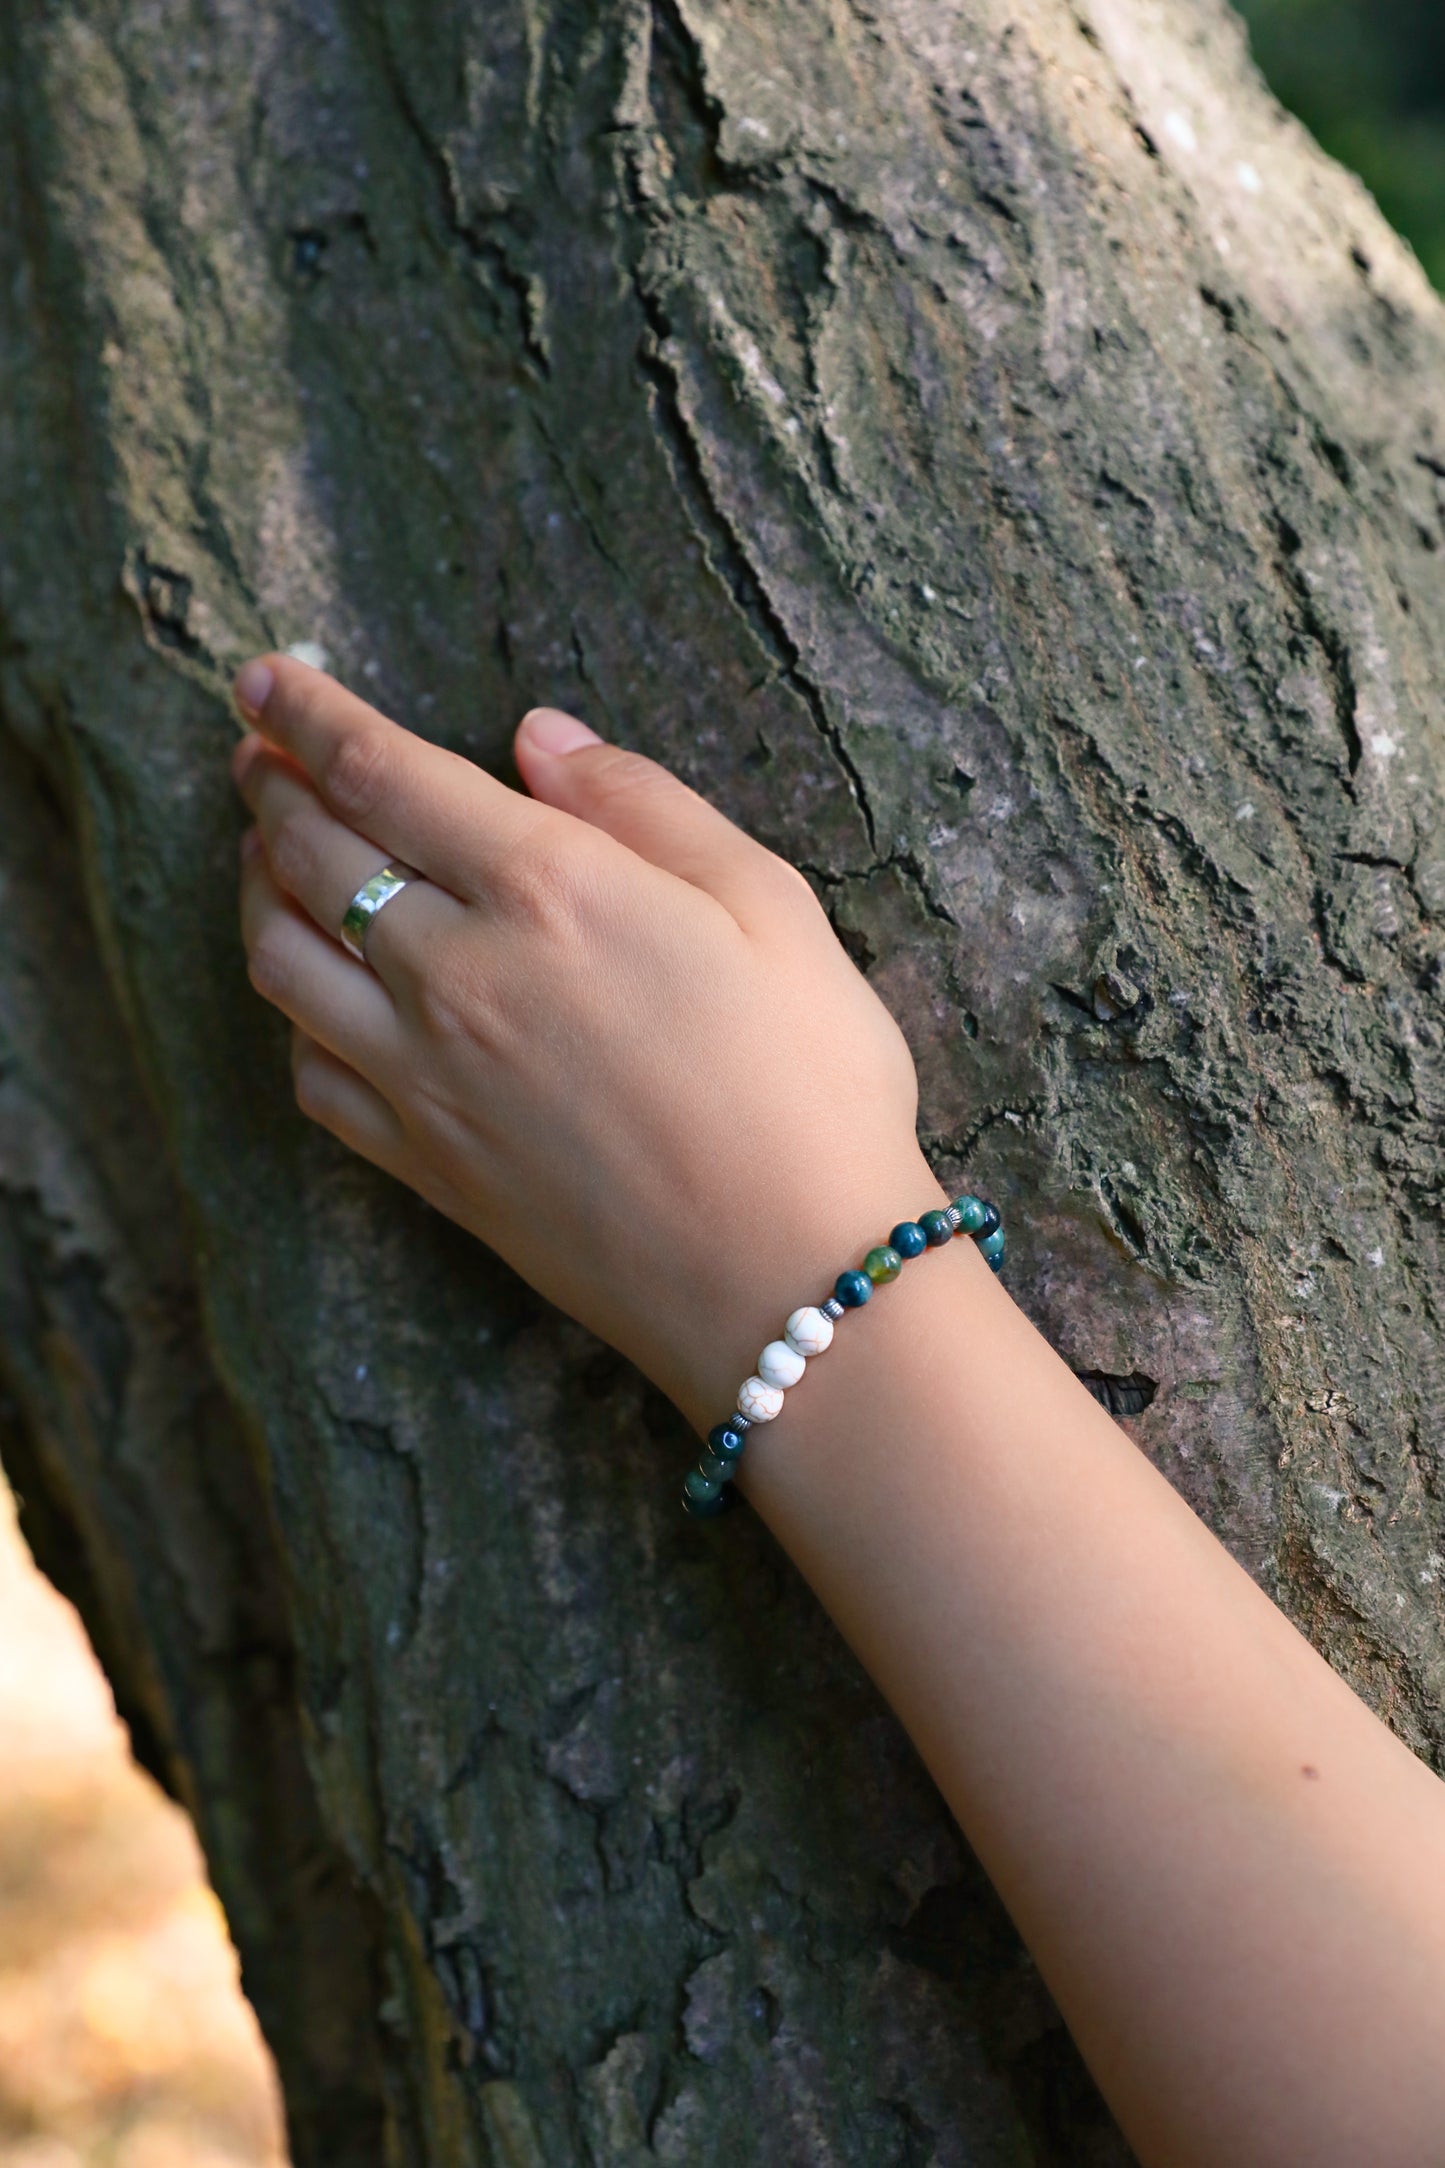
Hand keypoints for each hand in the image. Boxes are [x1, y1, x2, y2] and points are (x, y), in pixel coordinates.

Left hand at [230, 656, 943, 1432]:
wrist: (787, 1278)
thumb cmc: (806, 1086)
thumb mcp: (769, 906)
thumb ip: (643, 806)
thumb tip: (538, 739)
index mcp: (546, 889)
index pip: (381, 772)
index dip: (308, 714)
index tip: (266, 676)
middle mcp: (456, 974)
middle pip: (311, 855)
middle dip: (270, 785)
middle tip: (256, 750)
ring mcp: (425, 1077)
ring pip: (283, 961)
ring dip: (256, 889)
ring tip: (265, 853)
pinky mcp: (425, 1165)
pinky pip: (310, 1075)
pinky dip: (292, 1016)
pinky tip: (313, 996)